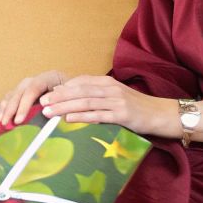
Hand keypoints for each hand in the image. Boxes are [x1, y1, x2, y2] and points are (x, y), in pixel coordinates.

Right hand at [0, 70, 68, 127]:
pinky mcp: (24, 93)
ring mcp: (28, 86)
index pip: (33, 88)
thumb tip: (46, 106)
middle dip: (11, 108)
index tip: (19, 120)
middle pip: (20, 91)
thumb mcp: (71, 98)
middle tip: (6, 123)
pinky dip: (4, 108)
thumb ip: (59, 102)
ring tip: (0, 122)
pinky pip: (11, 98)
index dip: (24, 104)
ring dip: (5, 108)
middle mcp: (36, 79)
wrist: (77, 94)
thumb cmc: (74, 97)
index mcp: (49, 77)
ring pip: (12, 94)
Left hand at [37, 75, 177, 136]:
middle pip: (79, 91)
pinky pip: (98, 115)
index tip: (46, 95)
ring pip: (85, 102)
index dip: (61, 88)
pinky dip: (82, 117)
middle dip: (58, 97)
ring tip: (49, 112)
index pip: (80, 82)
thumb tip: (72, 101)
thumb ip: (96, 96)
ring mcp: (116, 101)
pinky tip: (68, 120)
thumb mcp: (114, 97)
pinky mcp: (122, 114)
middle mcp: (110, 89)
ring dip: (65, 107)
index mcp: (107, 82)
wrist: (161, 114)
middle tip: (41, 103)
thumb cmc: (135, 107)